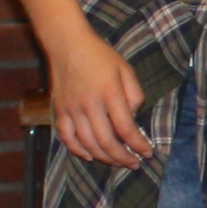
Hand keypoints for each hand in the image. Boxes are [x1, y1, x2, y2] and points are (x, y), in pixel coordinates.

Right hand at [50, 27, 149, 167]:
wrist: (67, 42)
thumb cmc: (99, 54)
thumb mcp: (125, 69)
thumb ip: (134, 94)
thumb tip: (133, 118)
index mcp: (110, 93)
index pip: (126, 129)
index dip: (138, 145)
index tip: (147, 153)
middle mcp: (90, 104)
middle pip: (107, 142)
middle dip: (122, 158)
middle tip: (133, 164)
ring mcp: (72, 109)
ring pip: (87, 144)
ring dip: (104, 158)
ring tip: (116, 162)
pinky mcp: (59, 110)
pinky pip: (66, 137)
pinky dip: (77, 150)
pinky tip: (89, 156)